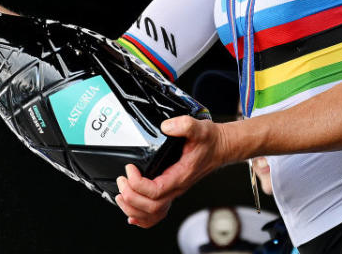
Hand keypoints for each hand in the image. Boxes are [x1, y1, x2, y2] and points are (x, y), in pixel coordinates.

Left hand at [114, 115, 230, 227]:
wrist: (221, 148)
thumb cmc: (210, 141)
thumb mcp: (199, 128)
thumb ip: (184, 125)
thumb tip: (165, 127)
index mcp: (180, 176)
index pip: (156, 191)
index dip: (138, 183)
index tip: (130, 168)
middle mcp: (177, 188)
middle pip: (151, 207)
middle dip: (131, 196)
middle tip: (122, 180)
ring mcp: (174, 191)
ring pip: (152, 214)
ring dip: (132, 208)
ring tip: (120, 195)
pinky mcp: (171, 190)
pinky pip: (157, 213)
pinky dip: (141, 217)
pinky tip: (131, 213)